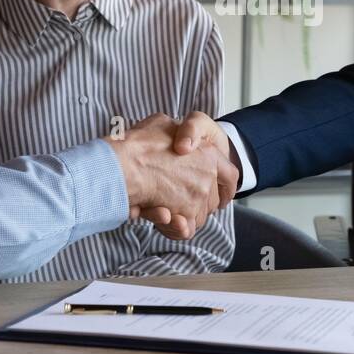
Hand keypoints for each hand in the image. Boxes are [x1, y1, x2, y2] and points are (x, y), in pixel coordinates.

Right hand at [109, 114, 237, 239]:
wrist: (124, 166)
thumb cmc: (139, 143)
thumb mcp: (161, 124)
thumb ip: (174, 131)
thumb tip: (174, 137)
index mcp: (208, 154)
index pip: (230, 175)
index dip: (226, 186)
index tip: (221, 194)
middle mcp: (207, 176)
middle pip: (213, 199)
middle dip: (200, 203)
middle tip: (181, 202)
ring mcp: (198, 196)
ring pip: (200, 216)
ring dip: (186, 216)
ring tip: (167, 210)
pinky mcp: (186, 215)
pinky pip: (186, 229)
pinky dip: (176, 229)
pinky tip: (163, 219)